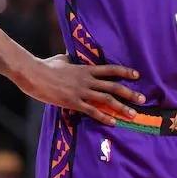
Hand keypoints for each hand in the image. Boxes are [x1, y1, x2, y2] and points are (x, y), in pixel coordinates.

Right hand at [23, 54, 145, 125]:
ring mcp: (81, 91)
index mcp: (85, 68)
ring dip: (121, 107)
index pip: (110, 69)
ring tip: (133, 114)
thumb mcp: (61, 59)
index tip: (137, 75)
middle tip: (142, 99)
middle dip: (129, 93)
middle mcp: (87, 80)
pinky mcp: (73, 102)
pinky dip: (104, 117)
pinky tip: (113, 122)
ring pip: (106, 99)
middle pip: (113, 86)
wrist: (34, 74)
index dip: (125, 72)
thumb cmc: (46, 65)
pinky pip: (92, 111)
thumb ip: (70, 59)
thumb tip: (70, 55)